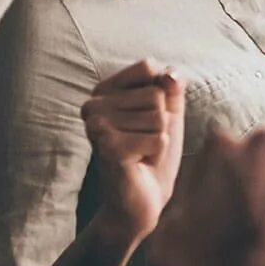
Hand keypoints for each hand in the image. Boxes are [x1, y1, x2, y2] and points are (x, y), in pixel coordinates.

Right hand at [82, 60, 184, 243]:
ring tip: (140, 152)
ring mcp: (96, 126)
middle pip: (156, 96)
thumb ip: (171, 87)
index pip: (149, 68)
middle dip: (161, 123)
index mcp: (103, 91)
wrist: (141, 197)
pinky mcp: (108, 148)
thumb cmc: (153, 151)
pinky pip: (159, 138)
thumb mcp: (168, 112)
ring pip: (159, 117)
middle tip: (143, 142)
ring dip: (159, 139)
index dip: (162, 97)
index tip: (147, 119)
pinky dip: (157, 153)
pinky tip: (138, 163)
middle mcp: (93, 105)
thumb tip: (170, 73)